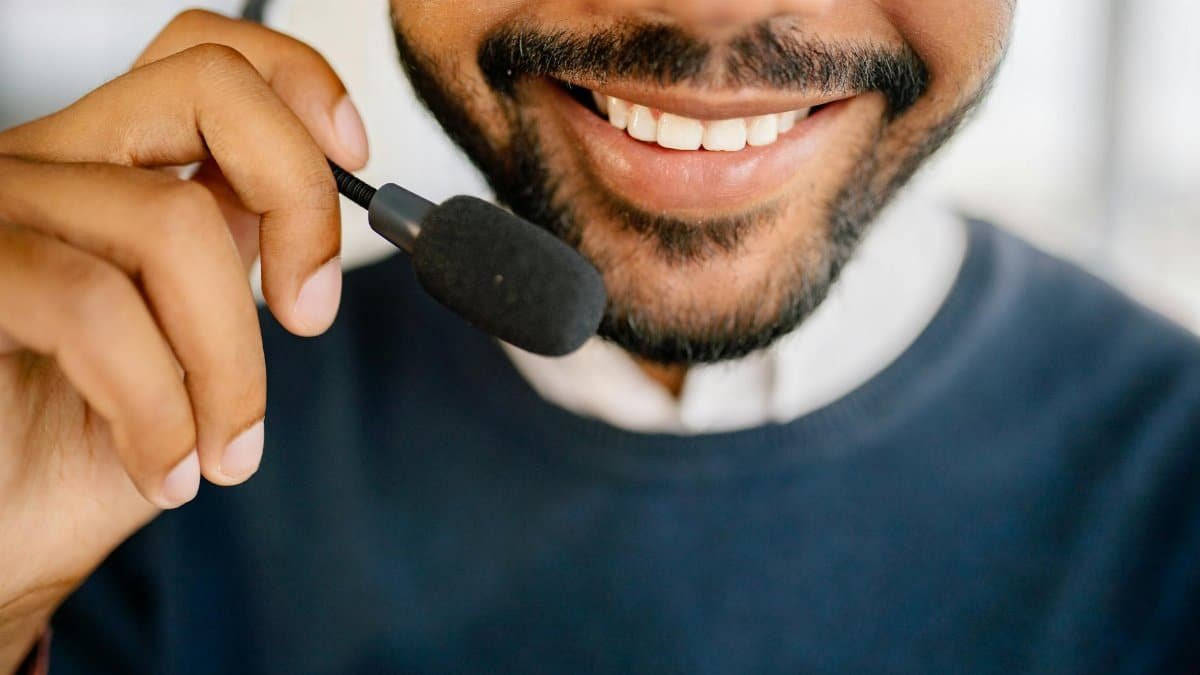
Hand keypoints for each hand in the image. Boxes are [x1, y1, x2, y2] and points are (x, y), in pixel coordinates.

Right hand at [0, 10, 368, 667]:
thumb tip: (303, 215)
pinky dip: (159, 407)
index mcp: (114, 171)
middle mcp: (52, 166)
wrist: (0, 546)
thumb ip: (232, 260)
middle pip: (207, 89)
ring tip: (224, 450)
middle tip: (310, 315)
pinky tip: (164, 467)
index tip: (356, 164)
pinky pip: (96, 309)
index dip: (300, 86)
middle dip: (299, 203)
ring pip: (173, 223)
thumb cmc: (80, 454)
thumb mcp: (193, 347)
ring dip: (232, 365)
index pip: (207, 57)